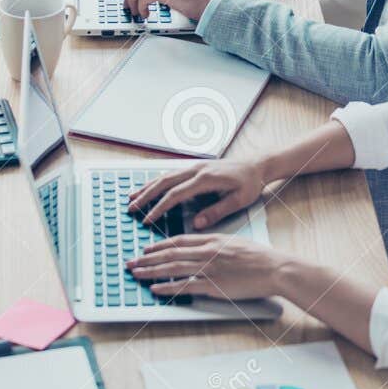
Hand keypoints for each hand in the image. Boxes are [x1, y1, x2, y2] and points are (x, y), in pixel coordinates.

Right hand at [128, 158, 266, 227]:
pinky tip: (148, 188)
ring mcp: (194, 166)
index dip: (159, 207)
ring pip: (165, 176)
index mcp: (205, 179)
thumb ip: (217, 211)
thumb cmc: (250, 184)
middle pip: (164, 182)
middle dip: (145, 195)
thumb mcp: (239, 200)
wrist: (257, 165)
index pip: (176, 194)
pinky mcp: (195, 167)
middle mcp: (196, 170)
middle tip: (130, 209)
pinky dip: (157, 182)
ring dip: (147, 187)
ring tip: (131, 198)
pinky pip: (171, 174)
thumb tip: (196, 223)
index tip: (147, 220)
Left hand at [128, 234, 288, 300]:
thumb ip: (216, 244)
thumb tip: (202, 247)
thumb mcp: (235, 242)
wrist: (274, 268)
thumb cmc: (259, 257)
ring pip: (173, 268)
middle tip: (131, 262)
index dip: (159, 245)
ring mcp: (209, 269)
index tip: (146, 249)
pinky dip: (167, 287)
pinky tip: (155, 288)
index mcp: (212, 240)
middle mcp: (207, 252)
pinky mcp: (213, 285)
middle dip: (147, 258)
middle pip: (170, 254)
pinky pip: (185, 286)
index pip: (179, 241)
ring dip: (151, 271)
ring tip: (136, 273)